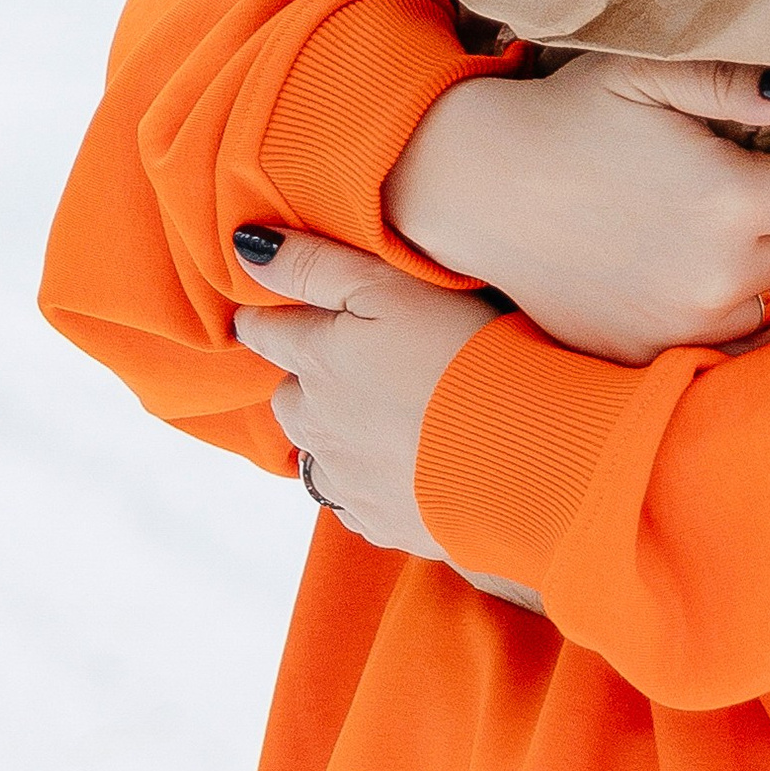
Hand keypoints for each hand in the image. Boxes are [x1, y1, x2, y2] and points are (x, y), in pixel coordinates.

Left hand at [231, 228, 534, 600]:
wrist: (524, 459)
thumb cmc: (463, 356)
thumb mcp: (391, 287)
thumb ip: (314, 265)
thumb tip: (245, 248)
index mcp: (317, 363)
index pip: (264, 332)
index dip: (268, 317)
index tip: (274, 311)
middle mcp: (318, 426)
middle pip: (290, 397)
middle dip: (309, 380)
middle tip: (353, 364)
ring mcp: (348, 481)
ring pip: (320, 454)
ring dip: (337, 436)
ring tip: (384, 419)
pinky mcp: (383, 522)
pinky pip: (356, 501)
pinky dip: (370, 482)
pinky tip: (408, 467)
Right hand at [382, 58, 769, 365]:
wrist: (479, 187)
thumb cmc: (567, 117)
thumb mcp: (647, 72)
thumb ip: (735, 79)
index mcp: (730, 201)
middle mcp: (717, 275)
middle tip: (746, 178)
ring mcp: (682, 325)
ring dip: (763, 261)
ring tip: (717, 222)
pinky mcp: (648, 353)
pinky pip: (729, 341)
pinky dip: (728, 308)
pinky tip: (698, 269)